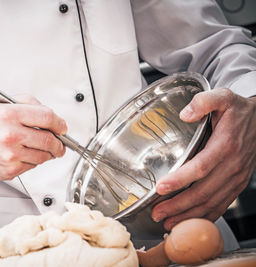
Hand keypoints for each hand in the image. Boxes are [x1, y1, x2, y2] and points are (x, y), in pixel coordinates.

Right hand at [0, 95, 66, 179]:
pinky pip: (33, 166)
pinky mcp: (10, 169)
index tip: (62, 127)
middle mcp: (10, 134)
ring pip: (44, 155)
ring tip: (46, 149)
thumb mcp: (1, 105)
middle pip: (49, 139)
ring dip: (50, 153)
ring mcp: (11, 154)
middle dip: (60, 143)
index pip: (47, 117)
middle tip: (60, 143)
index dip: (60, 123)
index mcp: (9, 114)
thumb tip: (50, 115)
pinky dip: (35, 161)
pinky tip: (27, 155)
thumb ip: (27, 102)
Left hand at [152, 88, 255, 229]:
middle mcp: (232, 166)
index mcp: (226, 145)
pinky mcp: (237, 185)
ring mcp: (236, 178)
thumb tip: (186, 113)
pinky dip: (205, 217)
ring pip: (211, 202)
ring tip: (167, 223)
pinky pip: (222, 205)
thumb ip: (204, 102)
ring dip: (188, 215)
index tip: (160, 188)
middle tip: (156, 213)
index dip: (180, 179)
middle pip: (203, 191)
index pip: (200, 167)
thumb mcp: (222, 97)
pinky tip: (188, 222)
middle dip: (178, 205)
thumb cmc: (237, 111)